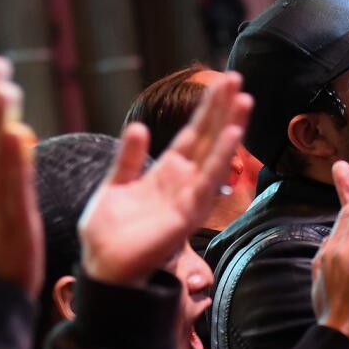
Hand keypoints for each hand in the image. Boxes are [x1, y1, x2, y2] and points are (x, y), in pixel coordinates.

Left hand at [79, 72, 251, 286]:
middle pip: (207, 138)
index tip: (221, 82)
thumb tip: (139, 127)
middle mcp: (182, 183)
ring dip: (230, 126)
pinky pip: (207, 181)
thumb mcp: (114, 186)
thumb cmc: (108, 236)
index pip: (192, 135)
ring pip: (214, 155)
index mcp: (165, 174)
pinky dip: (221, 157)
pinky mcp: (187, 214)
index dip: (206, 109)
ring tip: (244, 98)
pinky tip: (232, 134)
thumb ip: (128, 159)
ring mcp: (187, 198)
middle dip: (222, 108)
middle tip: (238, 77)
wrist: (104, 270)